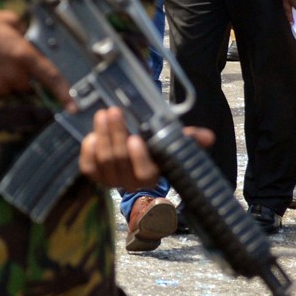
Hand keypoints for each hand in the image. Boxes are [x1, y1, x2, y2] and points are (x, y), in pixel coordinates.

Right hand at [0, 9, 70, 106]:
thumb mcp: (6, 17)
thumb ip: (22, 28)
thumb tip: (26, 34)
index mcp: (23, 55)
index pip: (50, 76)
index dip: (63, 92)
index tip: (72, 106)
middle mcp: (13, 75)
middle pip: (27, 82)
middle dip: (22, 73)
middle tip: (7, 57)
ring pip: (9, 86)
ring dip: (5, 76)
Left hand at [78, 107, 215, 190]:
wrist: (129, 147)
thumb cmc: (151, 143)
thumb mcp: (168, 139)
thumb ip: (187, 138)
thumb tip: (208, 137)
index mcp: (152, 176)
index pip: (145, 174)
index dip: (138, 158)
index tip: (135, 138)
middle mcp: (130, 183)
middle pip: (119, 161)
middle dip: (116, 134)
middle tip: (114, 111)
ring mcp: (110, 180)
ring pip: (103, 160)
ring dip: (102, 134)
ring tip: (103, 114)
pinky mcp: (94, 174)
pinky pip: (88, 166)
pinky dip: (89, 149)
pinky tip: (92, 134)